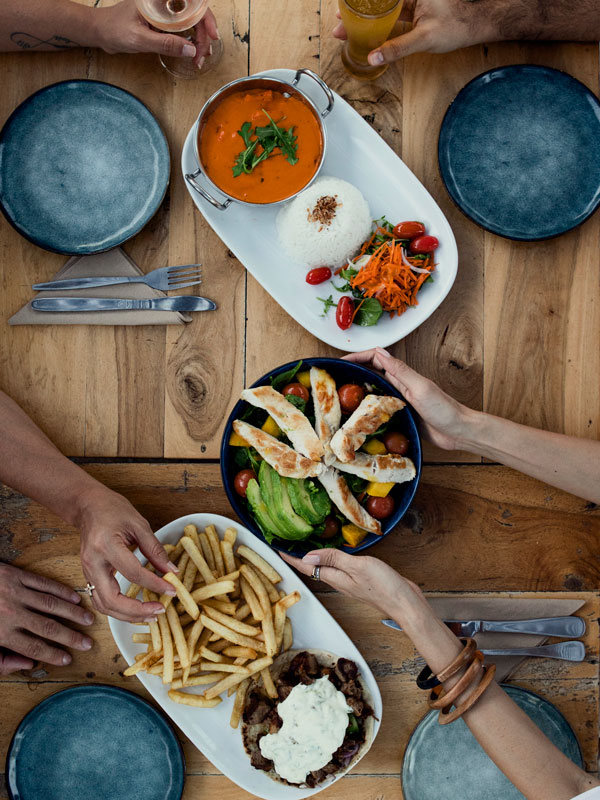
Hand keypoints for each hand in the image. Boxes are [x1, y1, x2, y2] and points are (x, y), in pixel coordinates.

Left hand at [0, 563, 93, 673]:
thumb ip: (0, 660)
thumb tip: (26, 664)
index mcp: (1, 633)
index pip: (33, 648)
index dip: (53, 655)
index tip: (67, 659)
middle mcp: (12, 613)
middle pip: (48, 627)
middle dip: (71, 637)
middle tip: (87, 643)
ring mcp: (16, 592)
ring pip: (51, 604)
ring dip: (72, 613)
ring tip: (88, 619)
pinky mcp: (16, 575)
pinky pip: (43, 583)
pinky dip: (61, 590)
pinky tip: (73, 597)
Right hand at [78, 488, 176, 621]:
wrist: (88, 506)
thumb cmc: (112, 510)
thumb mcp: (139, 524)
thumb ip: (155, 549)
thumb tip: (171, 571)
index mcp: (105, 546)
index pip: (133, 573)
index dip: (154, 584)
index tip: (172, 590)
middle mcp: (92, 563)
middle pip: (111, 599)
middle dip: (136, 611)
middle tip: (159, 611)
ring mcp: (86, 572)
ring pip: (103, 605)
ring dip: (127, 615)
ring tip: (150, 615)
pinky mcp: (88, 577)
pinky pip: (100, 601)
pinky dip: (117, 610)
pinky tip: (134, 611)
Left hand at [93, 0, 218, 66]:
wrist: (100, 32)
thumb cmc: (114, 30)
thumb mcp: (139, 39)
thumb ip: (164, 44)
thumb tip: (190, 50)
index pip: (192, 4)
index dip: (206, 18)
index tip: (212, 36)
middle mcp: (165, 2)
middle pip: (195, 14)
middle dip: (204, 35)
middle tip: (203, 56)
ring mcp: (165, 12)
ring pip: (191, 22)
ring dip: (199, 40)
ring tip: (199, 58)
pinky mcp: (163, 22)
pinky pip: (183, 29)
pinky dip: (191, 42)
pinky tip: (192, 54)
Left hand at [281, 548, 416, 616]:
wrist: (406, 603)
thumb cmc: (384, 586)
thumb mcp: (357, 567)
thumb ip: (334, 560)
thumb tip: (308, 556)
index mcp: (335, 578)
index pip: (307, 567)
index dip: (291, 558)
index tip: (277, 549)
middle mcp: (339, 581)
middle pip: (312, 569)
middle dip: (298, 558)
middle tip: (286, 545)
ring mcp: (349, 582)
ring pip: (324, 569)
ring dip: (312, 559)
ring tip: (303, 547)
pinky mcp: (360, 580)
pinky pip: (338, 568)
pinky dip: (329, 560)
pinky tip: (332, 554)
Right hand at [333, 0, 497, 66]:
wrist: (478, 24)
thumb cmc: (458, 24)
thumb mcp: (423, 38)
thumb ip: (397, 48)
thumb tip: (374, 57)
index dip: (360, 3)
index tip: (342, 8)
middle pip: (378, 2)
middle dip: (357, 11)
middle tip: (339, 22)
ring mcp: (412, 2)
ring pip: (383, 9)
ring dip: (366, 19)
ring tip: (347, 28)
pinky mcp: (416, 12)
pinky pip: (392, 16)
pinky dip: (379, 24)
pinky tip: (368, 32)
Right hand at [344, 347, 474, 449]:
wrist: (458, 432)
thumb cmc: (444, 409)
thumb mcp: (420, 387)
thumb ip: (400, 370)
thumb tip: (379, 352)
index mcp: (402, 374)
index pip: (374, 358)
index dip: (356, 357)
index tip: (339, 362)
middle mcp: (399, 384)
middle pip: (370, 372)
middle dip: (352, 371)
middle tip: (333, 378)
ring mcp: (398, 399)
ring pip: (372, 389)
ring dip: (357, 389)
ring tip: (339, 396)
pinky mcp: (400, 414)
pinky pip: (378, 407)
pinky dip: (367, 408)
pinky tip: (357, 416)